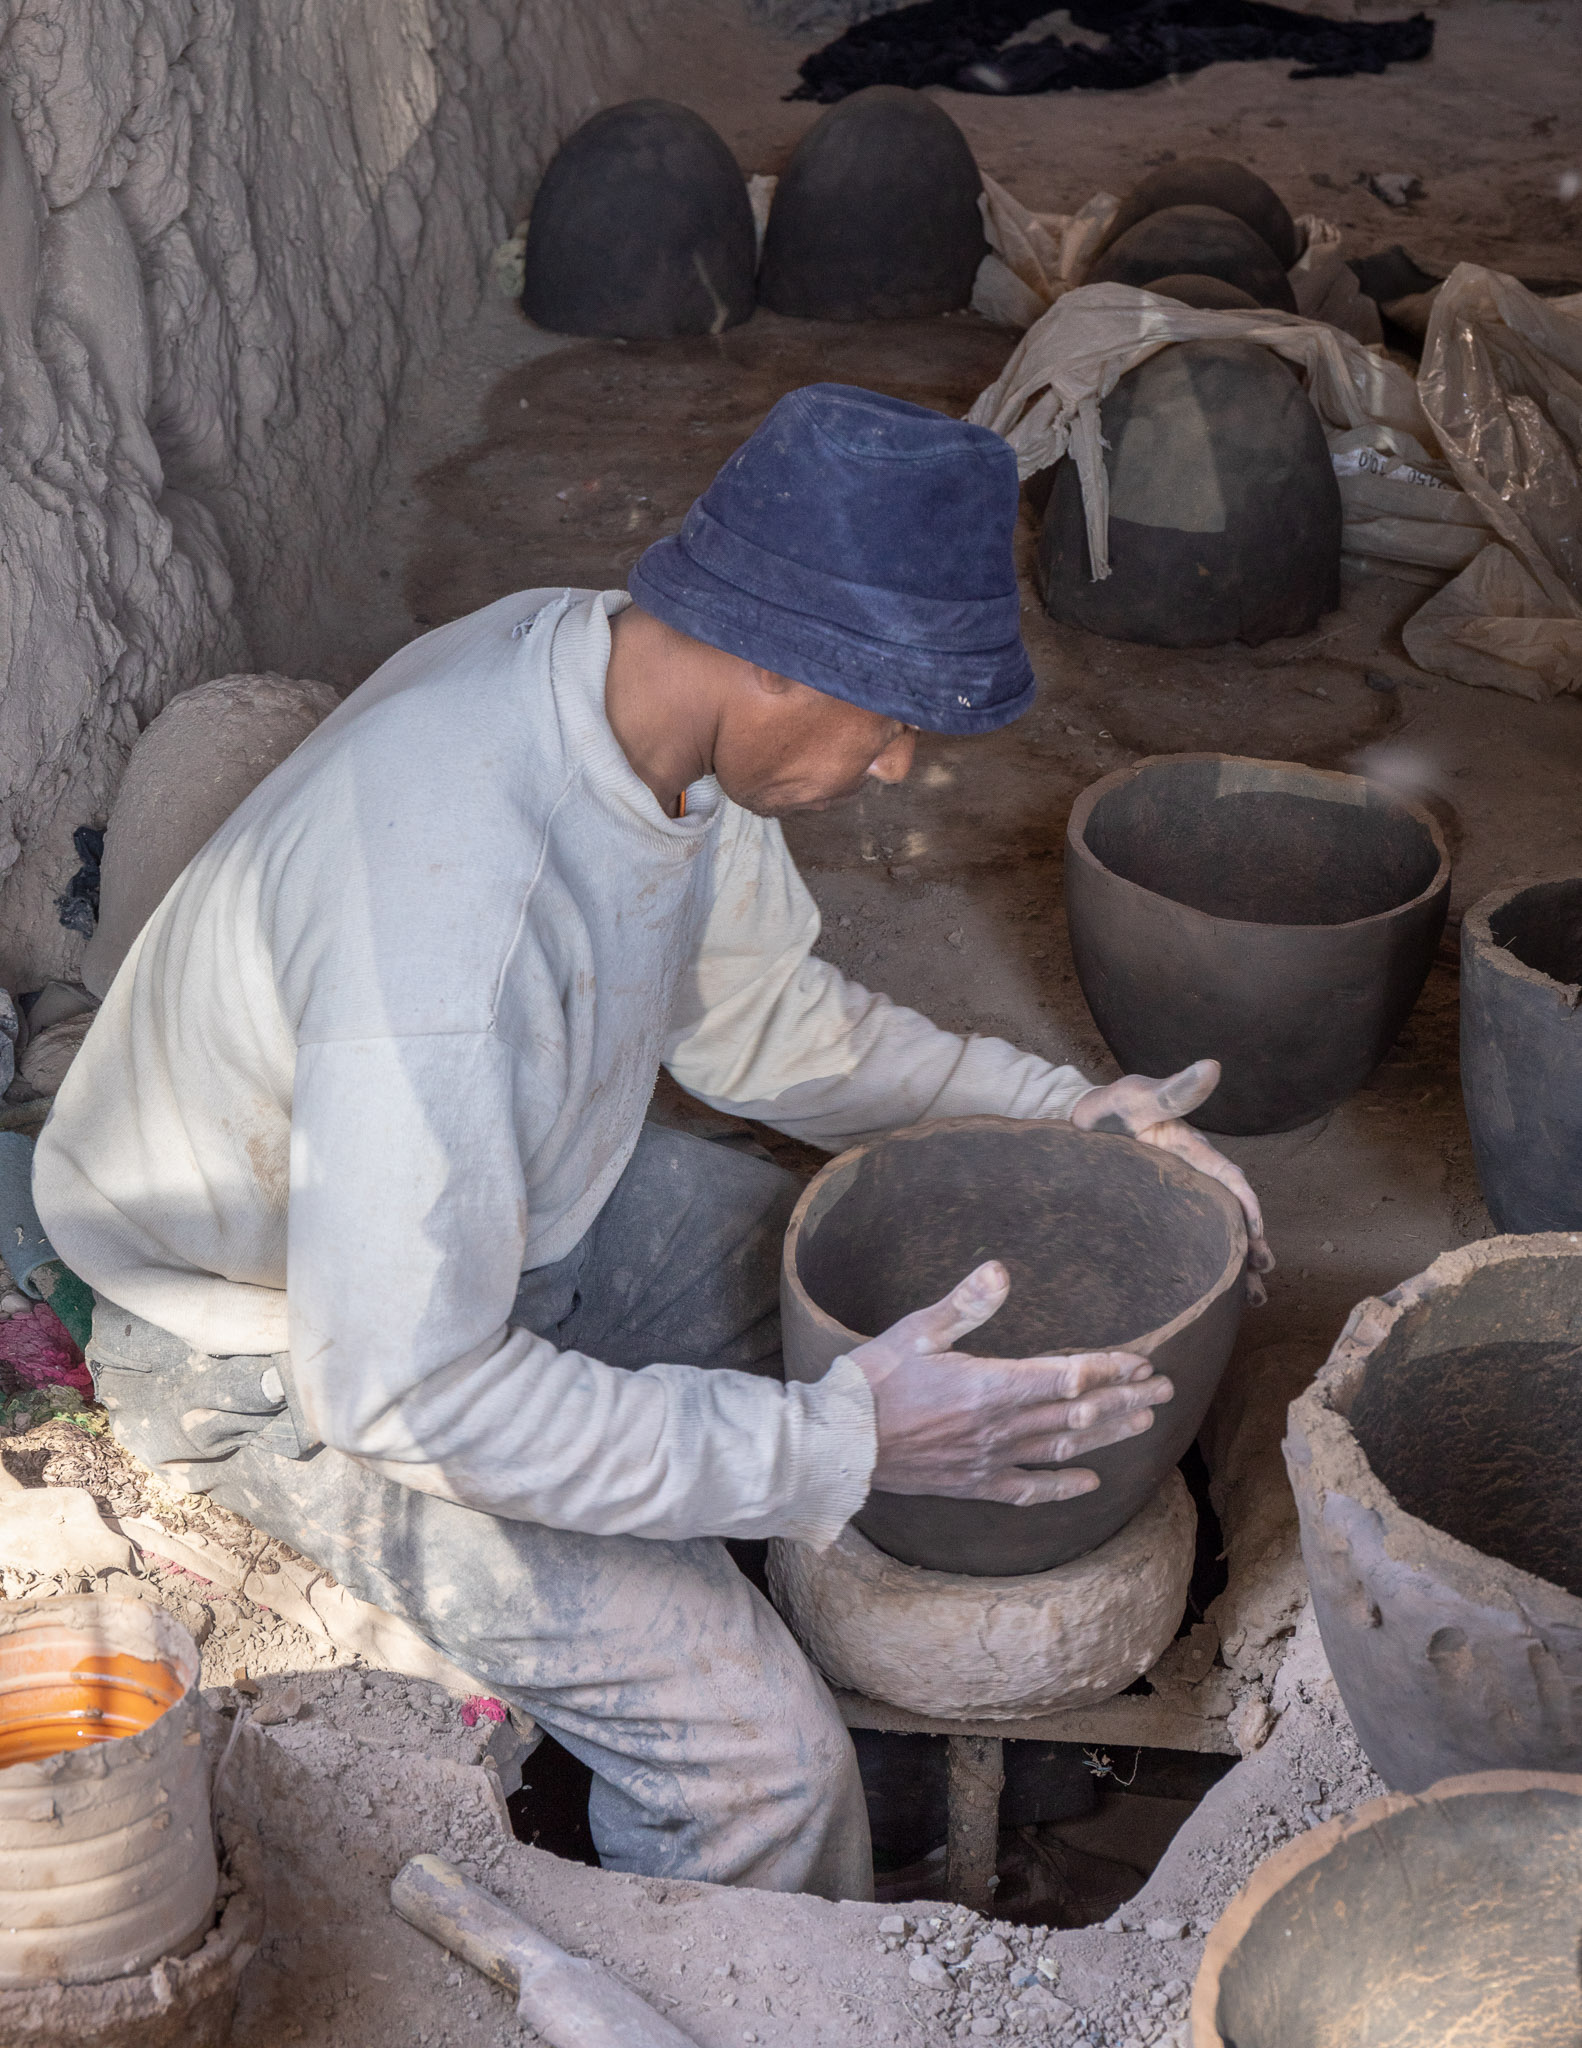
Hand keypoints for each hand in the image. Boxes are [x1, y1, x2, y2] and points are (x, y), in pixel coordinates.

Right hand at [850, 1260, 1173, 1505]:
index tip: (1142, 1360)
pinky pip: (1028, 1489)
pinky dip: (1062, 1486)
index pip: (1068, 1376)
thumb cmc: (873, 1380)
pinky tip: (1090, 1482)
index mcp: (990, 1385)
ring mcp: (988, 1459)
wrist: (838, 1442)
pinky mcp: (973, 1483)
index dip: (1110, 1368)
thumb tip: (1001, 1270)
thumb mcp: (917, 1330)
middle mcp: (999, 1427)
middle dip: (1125, 1398)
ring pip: (1063, 1449)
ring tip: (1145, 1421)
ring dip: (1108, 1435)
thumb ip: (965, 1303)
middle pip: (1078, 1414)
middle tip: (1165, 1388)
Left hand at [1071, 1059, 1274, 1304]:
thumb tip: (1212, 1065)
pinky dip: (1199, 1261)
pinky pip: (1182, 1237)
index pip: (1230, 1181)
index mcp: (1193, 1152)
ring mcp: (1172, 1195)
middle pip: (1228, 1214)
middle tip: (1261, 1277)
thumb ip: (1173, 1090)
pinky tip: (1203, 1289)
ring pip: (1210, 1230)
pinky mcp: (1153, 1211)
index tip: (1259, 1237)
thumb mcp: (1138, 1097)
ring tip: (1250, 1296)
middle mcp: (1190, 1176)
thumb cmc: (1108, 1107)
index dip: (1248, 1208)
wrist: (1073, 1121)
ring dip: (1233, 1261)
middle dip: (1250, 1246)